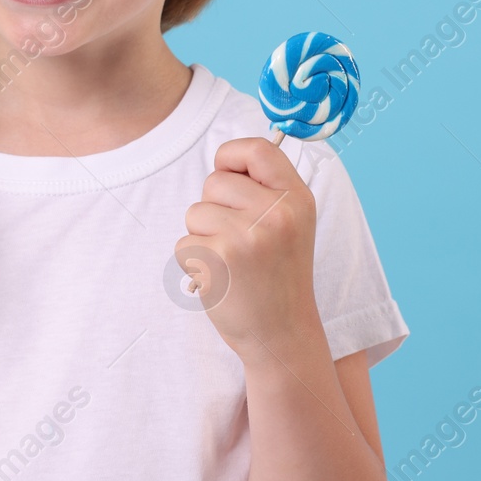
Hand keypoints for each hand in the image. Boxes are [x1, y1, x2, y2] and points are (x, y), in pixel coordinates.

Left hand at [175, 137, 317, 360]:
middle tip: (238, 238)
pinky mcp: (217, 261)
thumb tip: (225, 159)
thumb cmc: (279, 274)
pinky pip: (184, 243)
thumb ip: (267, 188)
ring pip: (195, 212)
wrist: (282, 332)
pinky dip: (194, 261)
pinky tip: (220, 278)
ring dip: (202, 236)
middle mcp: (276, 214)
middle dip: (214, 206)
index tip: (230, 175)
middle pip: (215, 181)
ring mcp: (246, 237)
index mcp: (297, 198)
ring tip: (231, 261)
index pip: (257, 148)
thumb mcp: (293, 222)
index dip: (233, 156)